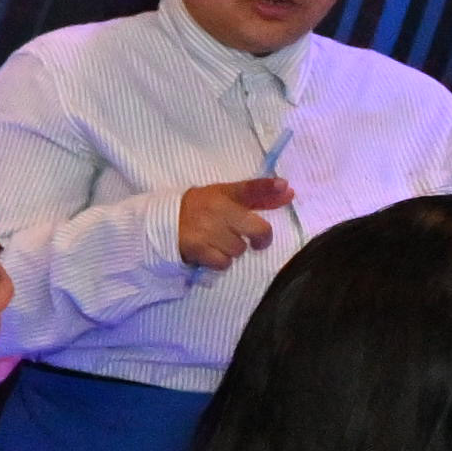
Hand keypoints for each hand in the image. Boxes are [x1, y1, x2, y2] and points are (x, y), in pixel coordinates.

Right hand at [173, 177, 297, 273]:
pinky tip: (210, 252)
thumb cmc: (201, 208)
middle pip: (257, 230)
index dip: (269, 187)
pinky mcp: (197, 248)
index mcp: (224, 194)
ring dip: (232, 250)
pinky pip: (223, 262)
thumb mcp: (226, 196)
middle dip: (259, 238)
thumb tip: (289, 191)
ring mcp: (207, 230)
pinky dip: (219, 261)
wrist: (162, 222)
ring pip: (239, 249)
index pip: (250, 188)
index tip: (286, 187)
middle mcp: (217, 210)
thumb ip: (259, 195)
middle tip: (253, 241)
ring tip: (219, 242)